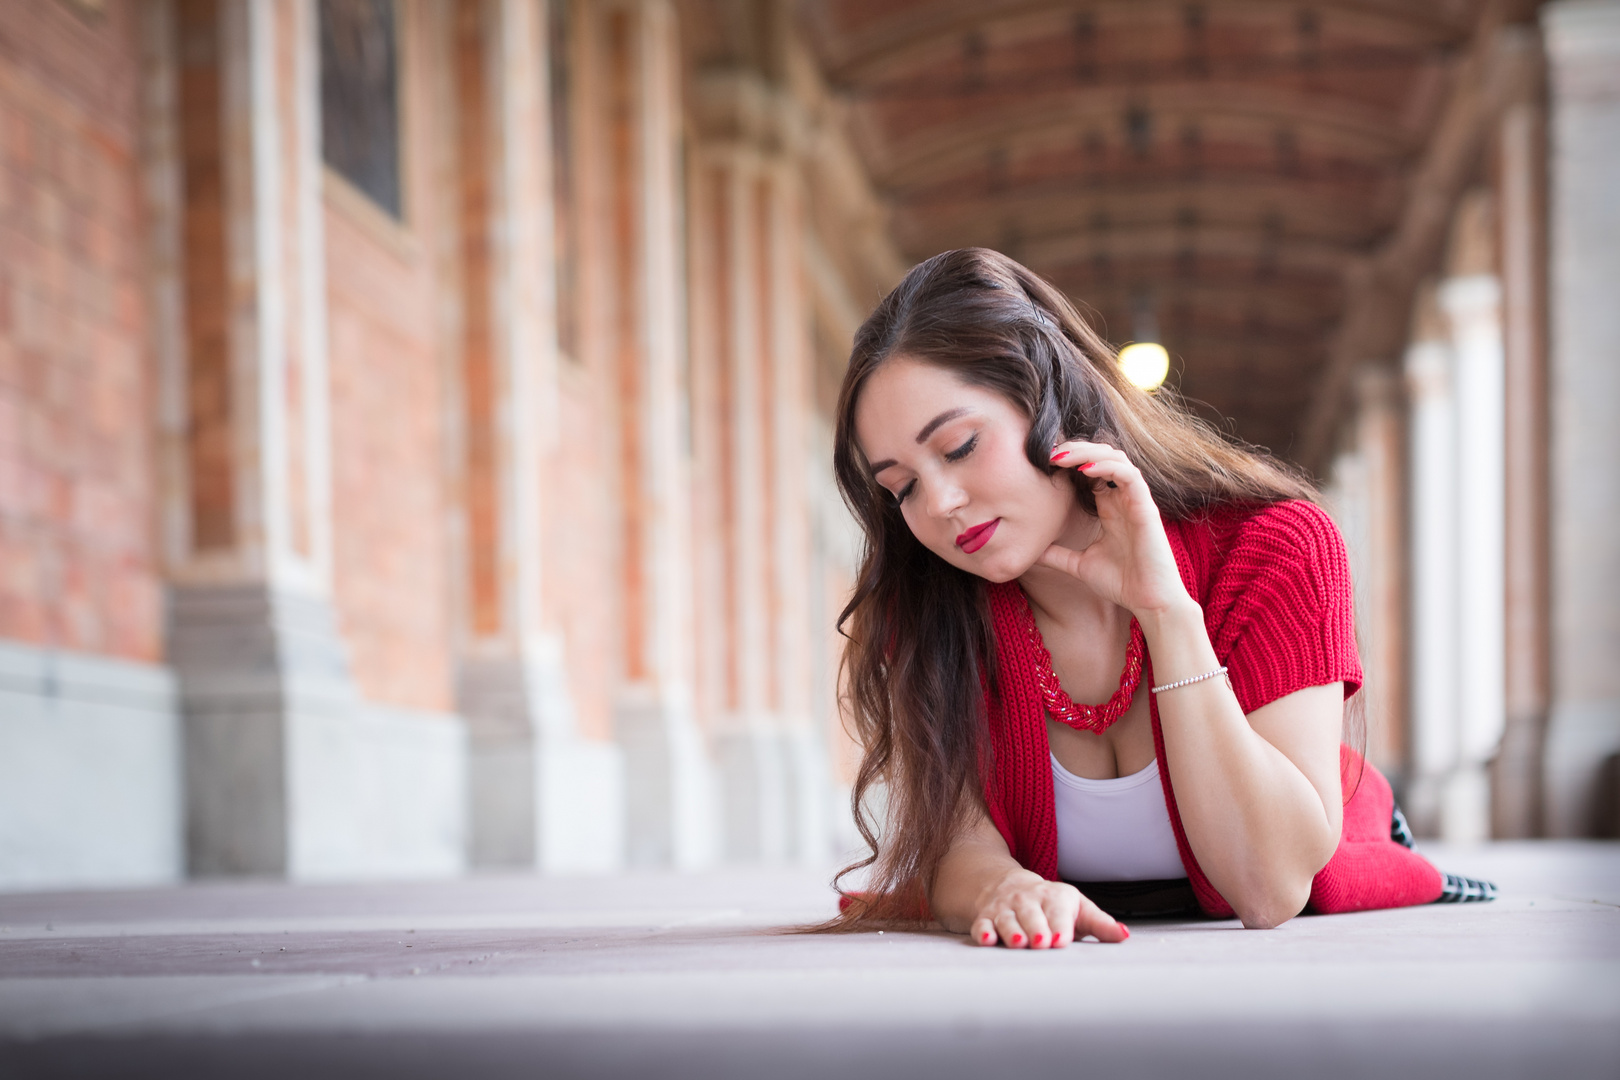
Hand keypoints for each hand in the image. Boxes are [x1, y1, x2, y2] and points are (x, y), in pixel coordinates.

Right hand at [967, 867, 1128, 948]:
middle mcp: (1028, 900)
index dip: (1060, 925)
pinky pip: (982, 924)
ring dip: (1012, 931)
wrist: (1008, 886)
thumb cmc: (1051, 905)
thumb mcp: (1077, 908)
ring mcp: (1005, 908)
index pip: (1058, 910)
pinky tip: (986, 940)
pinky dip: (983, 932)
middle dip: (1036, 928)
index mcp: (1054, 897)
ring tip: (1018, 944)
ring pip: (1007, 920)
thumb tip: (1124, 935)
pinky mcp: (986, 917)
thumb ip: (1100, 924)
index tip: (1062, 939)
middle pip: (1031, 914)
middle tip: (1041, 943)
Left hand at [1041, 441, 1194, 620]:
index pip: (1090, 469)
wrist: (1149, 603)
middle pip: (1101, 456)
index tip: (1042, 462)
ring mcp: (1135, 501)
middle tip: (1048, 453)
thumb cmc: (1122, 583)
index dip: (1069, 461)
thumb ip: (1057, 555)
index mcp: (1109, 507)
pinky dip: (1108, 466)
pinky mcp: (1146, 507)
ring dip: (1088, 452)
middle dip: (1075, 449)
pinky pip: (1130, 475)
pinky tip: (1085, 469)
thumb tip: (1030, 554)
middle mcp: (1122, 499)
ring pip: (1115, 458)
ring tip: (1062, 456)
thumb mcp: (1079, 565)